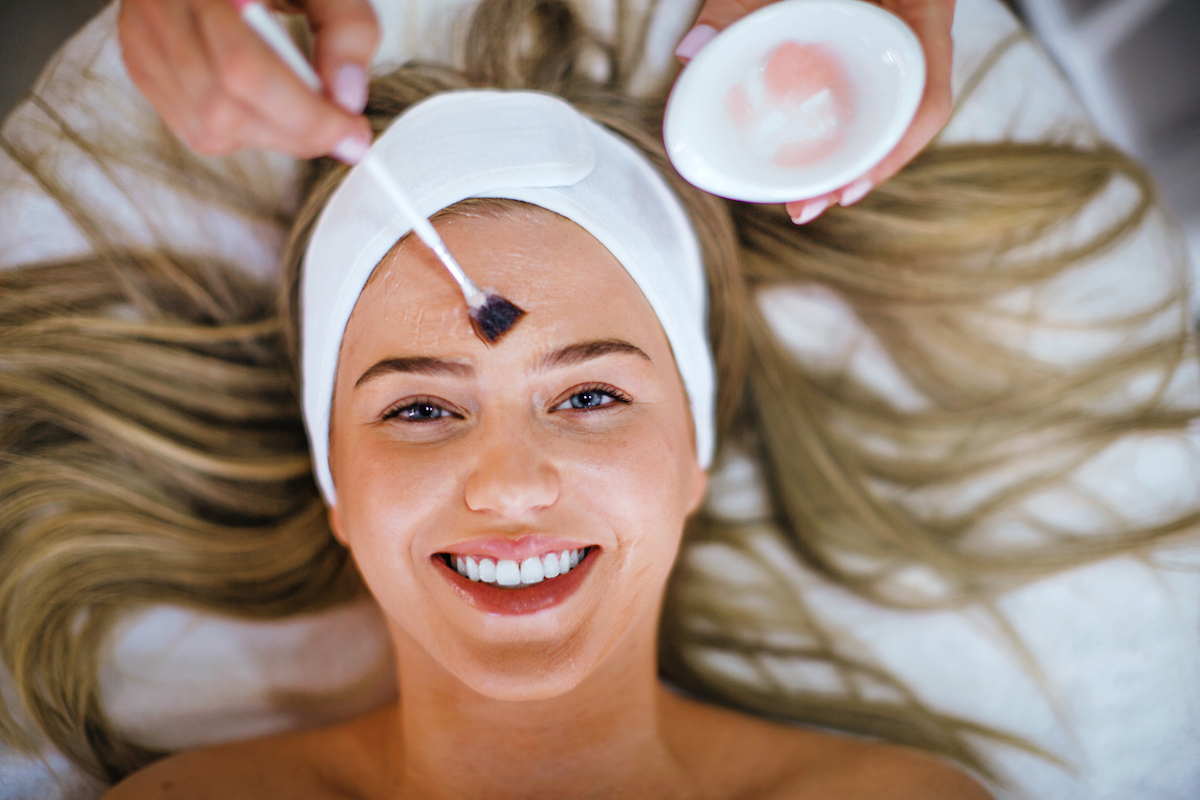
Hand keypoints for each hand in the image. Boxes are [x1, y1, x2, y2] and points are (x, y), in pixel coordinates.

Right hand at [118, 0, 379, 160]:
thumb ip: (348, 29)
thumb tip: (347, 99)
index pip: (244, 68)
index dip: (305, 116)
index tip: (354, 136)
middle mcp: (158, 5)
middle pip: (221, 107)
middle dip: (294, 132)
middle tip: (338, 128)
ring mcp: (141, 37)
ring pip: (207, 127)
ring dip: (271, 135)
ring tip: (302, 108)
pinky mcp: (141, 62)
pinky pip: (193, 127)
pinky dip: (242, 130)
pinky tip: (266, 102)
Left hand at [675, 0, 954, 223]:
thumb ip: (741, 1)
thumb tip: (691, 53)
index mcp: (923, 9)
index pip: (928, 97)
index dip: (894, 153)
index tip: (847, 189)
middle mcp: (918, 32)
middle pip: (904, 120)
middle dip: (859, 172)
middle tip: (805, 208)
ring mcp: (900, 39)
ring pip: (887, 110)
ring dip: (850, 157)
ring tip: (801, 199)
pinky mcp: (874, 42)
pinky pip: (869, 90)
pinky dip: (842, 124)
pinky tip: (808, 152)